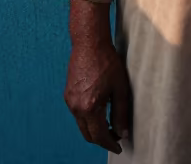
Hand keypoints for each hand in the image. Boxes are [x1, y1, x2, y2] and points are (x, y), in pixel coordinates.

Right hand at [63, 0, 131, 153]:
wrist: (89, 42)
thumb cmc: (107, 61)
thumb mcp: (120, 87)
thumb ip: (120, 112)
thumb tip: (122, 132)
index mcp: (89, 107)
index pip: (99, 136)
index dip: (110, 144)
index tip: (119, 147)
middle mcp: (76, 107)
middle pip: (88, 134)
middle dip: (102, 139)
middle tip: (116, 137)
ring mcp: (70, 101)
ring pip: (82, 125)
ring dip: (94, 128)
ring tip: (110, 124)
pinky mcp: (68, 94)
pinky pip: (77, 114)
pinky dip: (88, 118)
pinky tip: (99, 110)